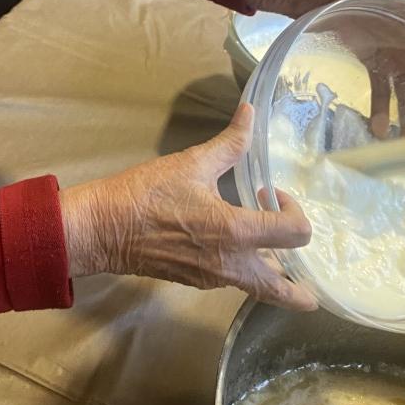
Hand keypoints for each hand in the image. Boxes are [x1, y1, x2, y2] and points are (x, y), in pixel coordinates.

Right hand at [59, 105, 316, 309]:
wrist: (102, 229)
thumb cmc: (146, 194)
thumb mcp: (191, 164)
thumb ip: (230, 143)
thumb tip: (250, 113)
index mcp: (236, 232)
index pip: (296, 234)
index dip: (294, 209)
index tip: (272, 193)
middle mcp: (232, 264)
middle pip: (288, 291)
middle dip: (302, 280)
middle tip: (286, 241)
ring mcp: (214, 279)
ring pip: (261, 290)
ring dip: (273, 271)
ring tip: (265, 242)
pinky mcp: (197, 282)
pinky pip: (234, 283)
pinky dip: (245, 269)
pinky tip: (230, 243)